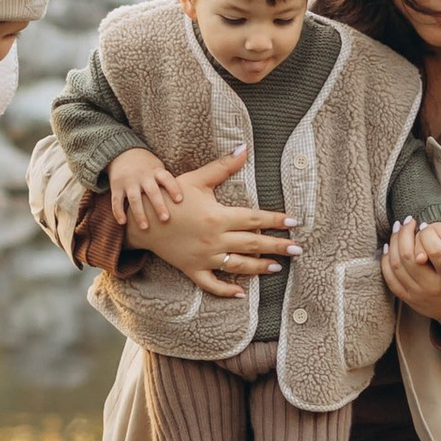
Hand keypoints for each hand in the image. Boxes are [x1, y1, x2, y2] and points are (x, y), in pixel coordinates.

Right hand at [108, 145, 184, 231]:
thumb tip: (199, 195)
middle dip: (158, 204)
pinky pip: (116, 200)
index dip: (173, 188)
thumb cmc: (148, 168)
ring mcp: (129, 182)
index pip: (167, 178)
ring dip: (139, 213)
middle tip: (165, 219)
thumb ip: (171, 183)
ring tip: (145, 227)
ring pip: (134, 198)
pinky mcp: (116, 187)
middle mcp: (143, 176)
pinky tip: (123, 223)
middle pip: (151, 191)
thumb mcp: (160, 169)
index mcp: (156, 171)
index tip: (180, 200)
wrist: (123, 154)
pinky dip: (118, 212)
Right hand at [129, 145, 296, 301]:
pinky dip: (227, 290)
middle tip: (298, 249)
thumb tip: (244, 148)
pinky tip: (242, 293)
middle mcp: (215, 239)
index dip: (276, 220)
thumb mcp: (197, 179)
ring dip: (260, 268)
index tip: (293, 222)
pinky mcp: (193, 269)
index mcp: (218, 216)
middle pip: (253, 244)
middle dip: (278, 246)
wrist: (143, 220)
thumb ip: (223, 166)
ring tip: (278, 267)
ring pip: (239, 265)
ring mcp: (205, 257)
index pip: (255, 218)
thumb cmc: (170, 197)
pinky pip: (212, 284)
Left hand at [384, 207, 440, 330]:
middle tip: (406, 222)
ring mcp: (418, 295)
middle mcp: (432, 287)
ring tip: (397, 230)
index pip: (433, 250)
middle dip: (404, 235)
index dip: (424, 233)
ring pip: (397, 267)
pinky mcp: (409, 299)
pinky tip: (389, 249)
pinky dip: (387, 263)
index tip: (423, 224)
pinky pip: (391, 280)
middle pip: (409, 257)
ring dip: (393, 245)